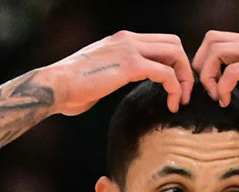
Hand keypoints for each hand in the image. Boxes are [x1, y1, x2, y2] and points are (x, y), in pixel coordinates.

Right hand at [42, 31, 194, 116]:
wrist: (54, 87)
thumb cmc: (70, 89)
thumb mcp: (98, 74)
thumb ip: (114, 74)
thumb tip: (112, 84)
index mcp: (121, 40)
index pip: (160, 42)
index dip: (173, 63)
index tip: (174, 86)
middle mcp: (127, 39)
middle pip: (173, 43)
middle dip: (184, 68)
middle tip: (183, 94)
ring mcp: (129, 49)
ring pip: (175, 54)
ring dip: (184, 79)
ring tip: (180, 101)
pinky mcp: (130, 65)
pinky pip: (166, 73)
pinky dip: (175, 89)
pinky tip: (172, 104)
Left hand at [192, 31, 238, 127]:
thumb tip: (234, 81)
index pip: (218, 39)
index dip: (205, 61)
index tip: (209, 86)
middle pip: (212, 39)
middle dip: (200, 67)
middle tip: (207, 92)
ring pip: (218, 51)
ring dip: (208, 76)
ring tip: (217, 97)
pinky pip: (232, 70)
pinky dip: (221, 87)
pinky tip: (226, 101)